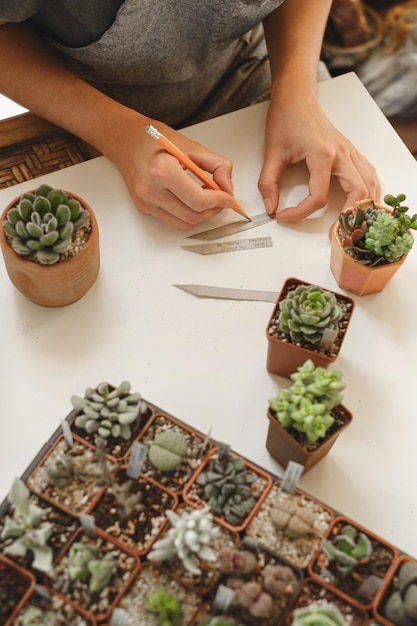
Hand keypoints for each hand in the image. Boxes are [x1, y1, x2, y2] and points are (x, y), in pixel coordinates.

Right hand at [108, 115, 237, 229]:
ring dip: (201, 215)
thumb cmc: (153, 139)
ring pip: (184, 223)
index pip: (199, 200)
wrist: (124, 140)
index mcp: (163, 171)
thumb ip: (217, 166)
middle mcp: (151, 190)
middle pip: (193, 216)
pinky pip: (173, 221)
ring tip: (206, 199)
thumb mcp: (191, 146)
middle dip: (213, 210)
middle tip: (221, 199)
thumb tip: (228, 188)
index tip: (229, 198)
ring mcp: (146, 202)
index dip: (219, 201)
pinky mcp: (144, 208)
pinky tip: (190, 200)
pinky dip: (187, 214)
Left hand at [257, 92, 380, 222]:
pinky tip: (360, 202)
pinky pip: (369, 174)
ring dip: (363, 206)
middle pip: (357, 193)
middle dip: (347, 217)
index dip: (300, 213)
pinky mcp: (350, 153)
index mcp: (322, 154)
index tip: (283, 216)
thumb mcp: (272, 152)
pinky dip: (368, 191)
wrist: (297, 96)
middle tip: (333, 231)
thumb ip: (269, 182)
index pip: (318, 197)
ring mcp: (349, 153)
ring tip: (349, 222)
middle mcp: (341, 154)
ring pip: (370, 184)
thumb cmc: (287, 118)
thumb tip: (271, 206)